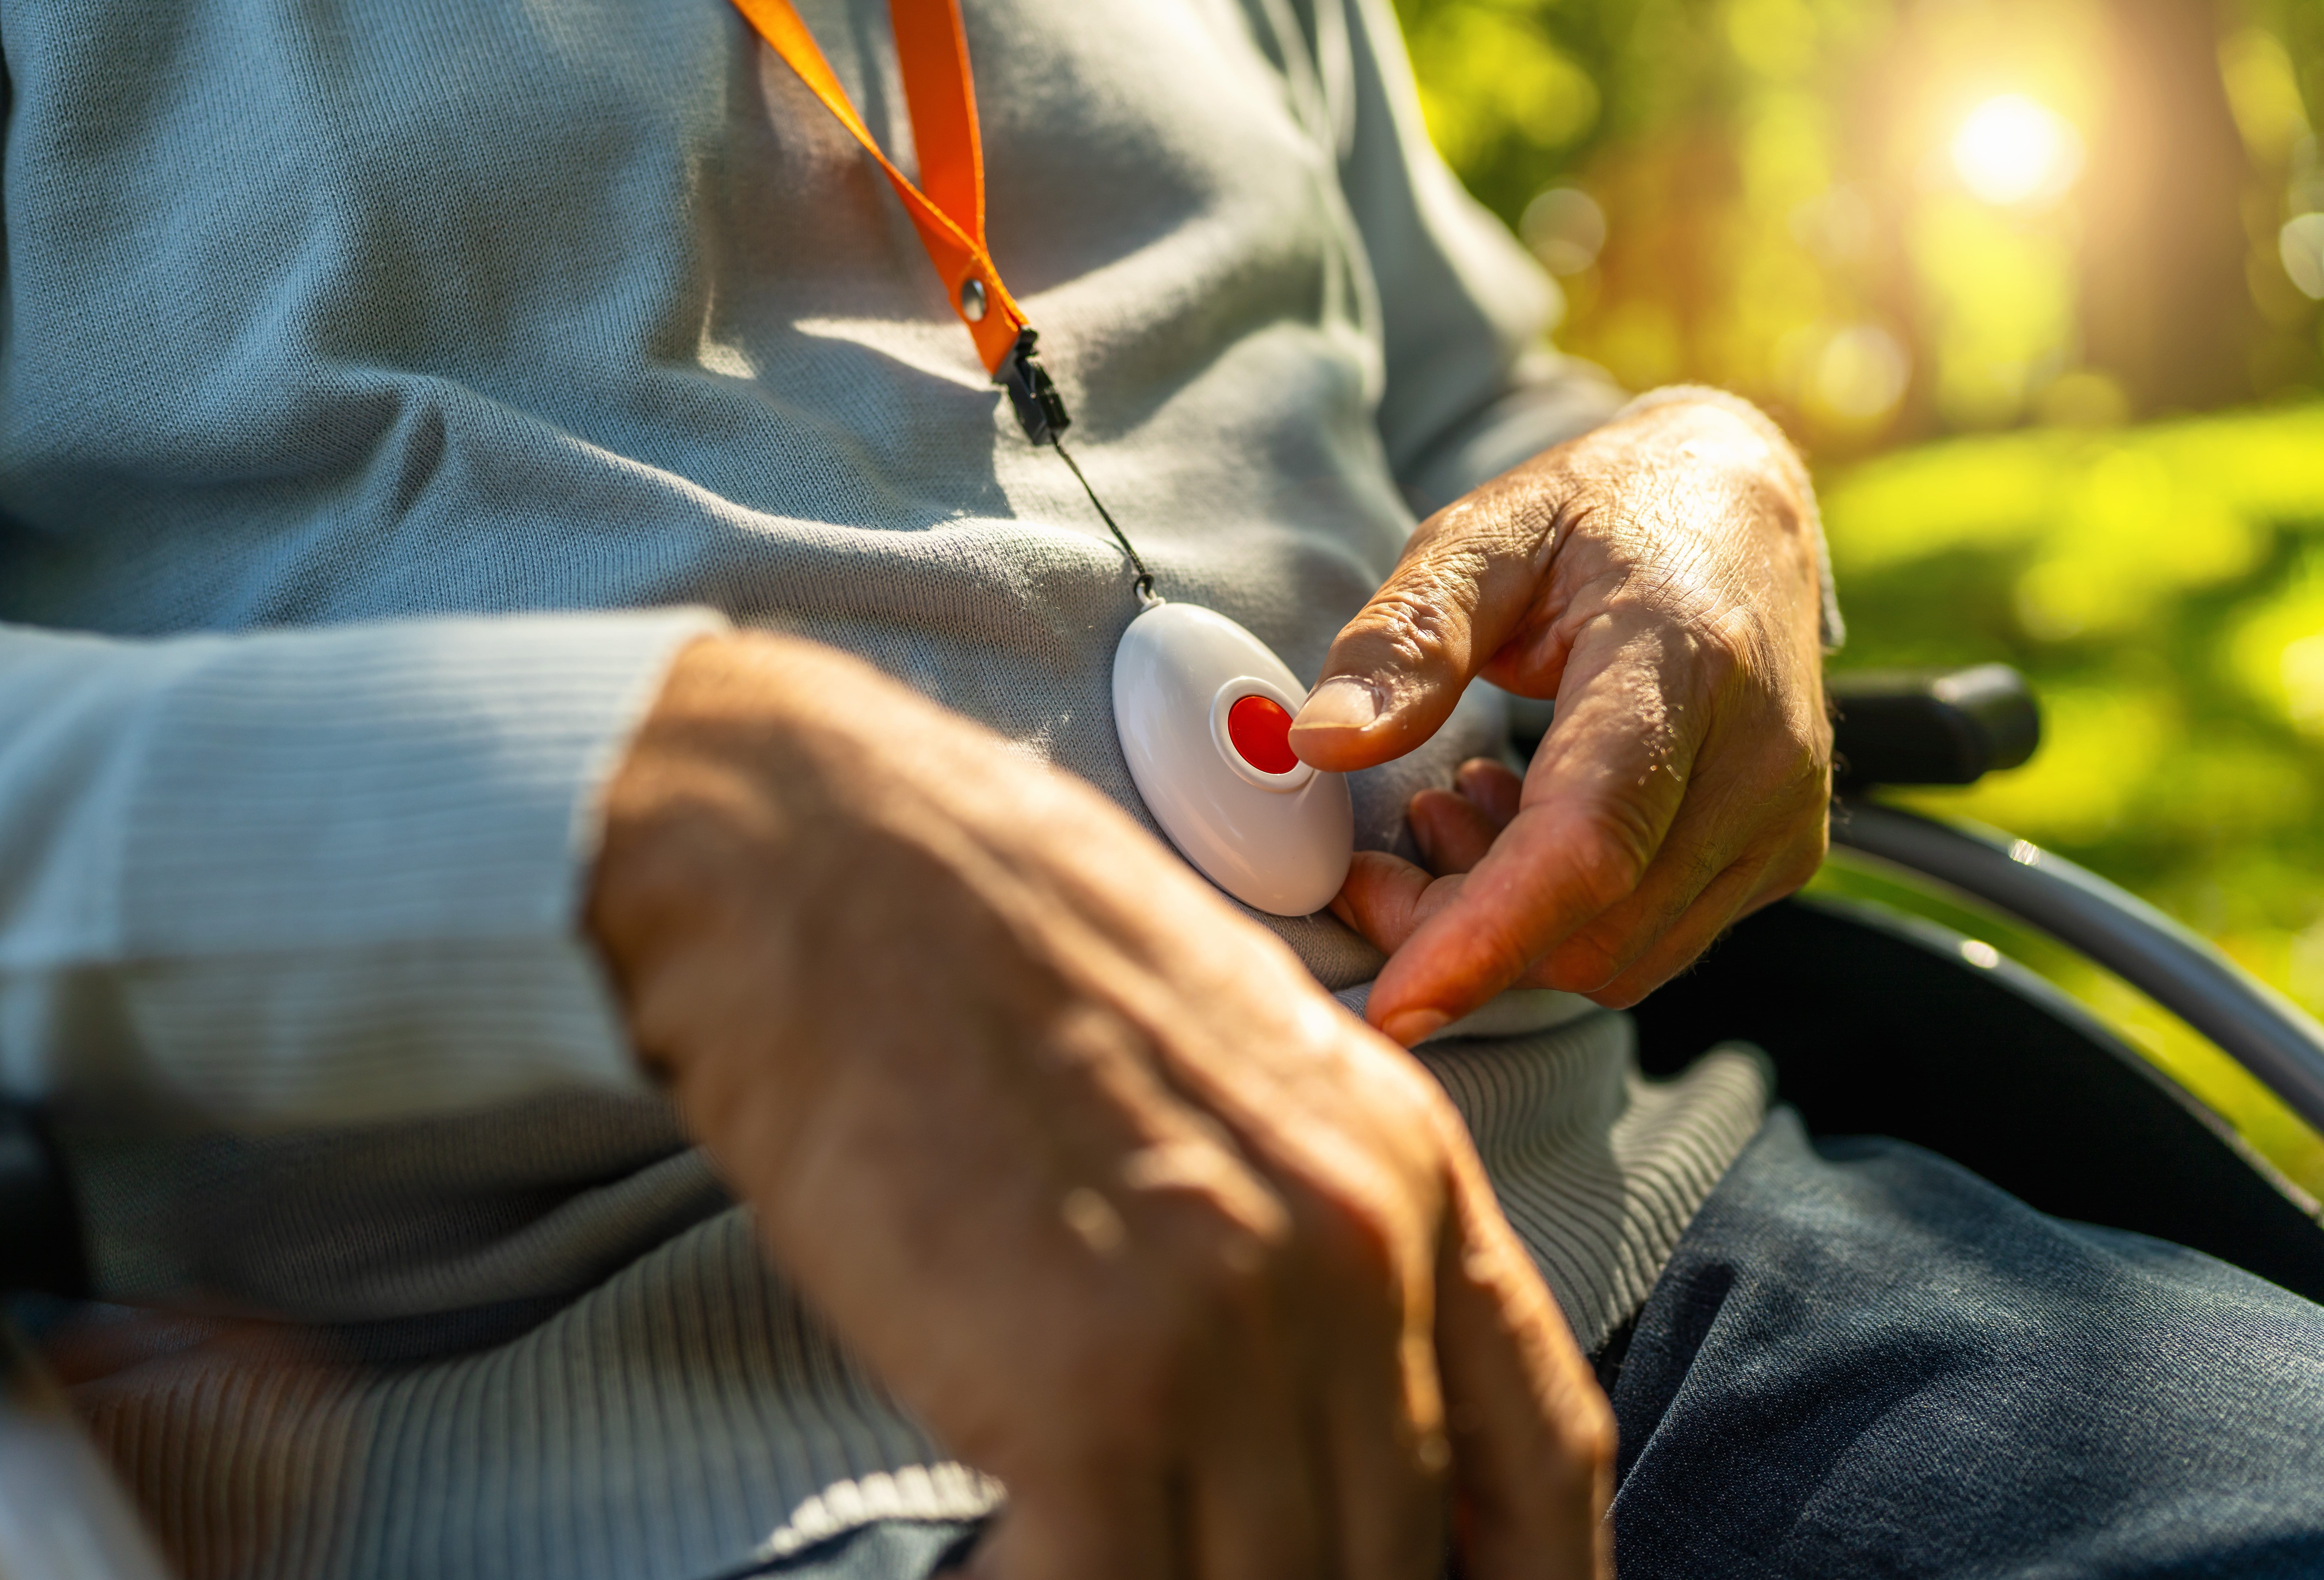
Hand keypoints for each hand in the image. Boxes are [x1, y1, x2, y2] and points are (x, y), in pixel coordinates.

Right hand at [588, 633, 1614, 1578]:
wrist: (826, 862)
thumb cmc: (999, 951)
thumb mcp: (1231, 1067)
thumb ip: (1312, 1235)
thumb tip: (1321, 1413)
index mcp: (1405, 1169)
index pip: (1544, 1452)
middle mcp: (1357, 1253)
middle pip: (1401, 1548)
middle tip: (1211, 1571)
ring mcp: (1233, 1325)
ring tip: (1095, 1557)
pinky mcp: (1095, 1392)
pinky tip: (1013, 1565)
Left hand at [1290, 394, 1832, 1041]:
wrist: (1736, 508)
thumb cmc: (1601, 513)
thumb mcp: (1484, 533)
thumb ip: (1405, 638)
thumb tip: (1319, 742)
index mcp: (1686, 659)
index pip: (1591, 840)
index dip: (1488, 937)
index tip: (1394, 1006)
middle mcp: (1759, 757)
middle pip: (1591, 926)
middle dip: (1455, 932)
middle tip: (1378, 855)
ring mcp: (1782, 817)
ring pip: (1616, 958)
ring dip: (1502, 926)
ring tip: (1450, 812)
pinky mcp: (1781, 856)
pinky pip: (1647, 943)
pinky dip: (1556, 919)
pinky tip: (1516, 824)